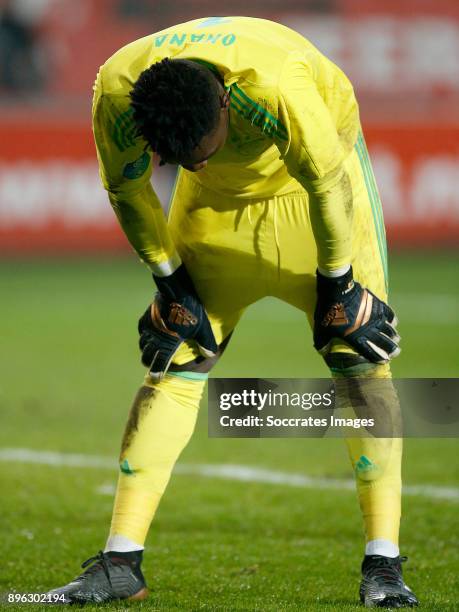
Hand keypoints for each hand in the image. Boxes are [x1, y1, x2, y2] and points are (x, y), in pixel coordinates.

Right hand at [138, 265, 216, 380]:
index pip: (160, 363)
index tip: (156, 378)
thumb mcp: (203, 329)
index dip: (157, 371)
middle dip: (149, 361)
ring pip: (142, 343)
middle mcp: (155, 338)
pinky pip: (142, 330)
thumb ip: (207, 344)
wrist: (176, 290)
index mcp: (168, 345)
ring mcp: (148, 328)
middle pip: (146, 356)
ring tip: (151, 350)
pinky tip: (148, 333)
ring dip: (146, 349)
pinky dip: (144, 334)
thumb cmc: (191, 311)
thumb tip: (210, 355)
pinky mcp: (146, 317)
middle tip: (152, 364)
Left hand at [313, 267, 399, 363]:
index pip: (371, 351)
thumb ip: (322, 343)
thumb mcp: (321, 330)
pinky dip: (393, 320)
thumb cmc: (328, 311)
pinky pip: (390, 314)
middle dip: (392, 349)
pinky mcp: (377, 305)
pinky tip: (393, 322)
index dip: (379, 357)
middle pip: (385, 342)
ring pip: (389, 329)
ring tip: (395, 339)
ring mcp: (375, 317)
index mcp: (356, 338)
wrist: (336, 290)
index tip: (385, 360)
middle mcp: (368, 329)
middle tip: (395, 352)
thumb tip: (323, 352)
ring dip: (393, 335)